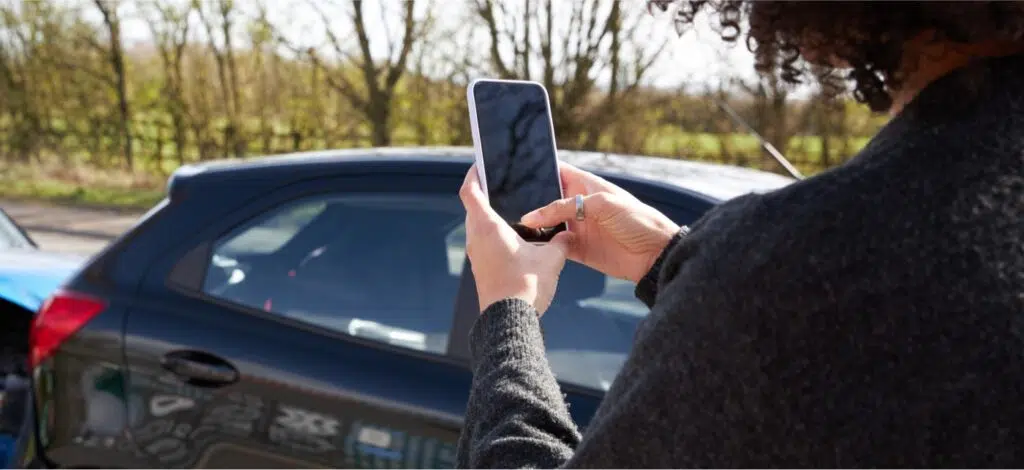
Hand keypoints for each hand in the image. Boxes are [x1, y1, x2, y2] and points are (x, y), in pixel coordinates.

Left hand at [460, 165, 570, 314]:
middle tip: (502, 185)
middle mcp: (476, 238)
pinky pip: (483, 244)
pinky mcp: (481, 269)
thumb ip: (561, 241)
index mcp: (487, 227)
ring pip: (477, 227)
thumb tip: (569, 233)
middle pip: (473, 208)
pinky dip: (493, 235)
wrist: (510, 321)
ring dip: (489, 218)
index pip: (471, 191)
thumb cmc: (526, 286)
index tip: (480, 165)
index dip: (473, 175)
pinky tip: (515, 239)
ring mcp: (475, 256)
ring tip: (511, 212)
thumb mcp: (551, 259)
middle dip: (485, 195)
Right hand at [521, 163, 678, 282]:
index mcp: (586, 186)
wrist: (655, 254)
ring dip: (534, 226)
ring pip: (546, 225)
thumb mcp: (603, 205)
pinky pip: (554, 246)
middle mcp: (578, 206)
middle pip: (546, 200)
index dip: (538, 171)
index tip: (515, 172)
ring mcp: (577, 228)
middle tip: (508, 202)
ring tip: (513, 225)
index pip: (557, 172)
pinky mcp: (577, 250)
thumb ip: (566, 207)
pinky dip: (543, 246)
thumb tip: (533, 217)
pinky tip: (530, 245)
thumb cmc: (637, 220)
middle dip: (529, 201)